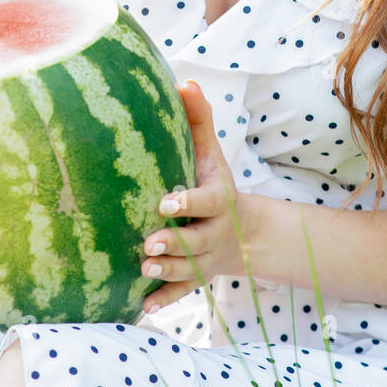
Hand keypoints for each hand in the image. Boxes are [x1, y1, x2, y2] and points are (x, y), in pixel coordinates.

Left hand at [141, 79, 245, 314]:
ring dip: (166, 270)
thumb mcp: (211, 153)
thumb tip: (184, 81)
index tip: (165, 201)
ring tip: (143, 265)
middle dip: (174, 243)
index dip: (189, 202)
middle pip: (196, 241)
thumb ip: (199, 119)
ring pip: (188, 269)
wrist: (243, 232)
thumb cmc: (214, 182)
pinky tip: (142, 306)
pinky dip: (164, 299)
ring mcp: (206, 258)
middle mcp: (214, 232)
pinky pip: (182, 292)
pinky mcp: (196, 277)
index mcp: (219, 200)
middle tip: (148, 242)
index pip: (208, 202)